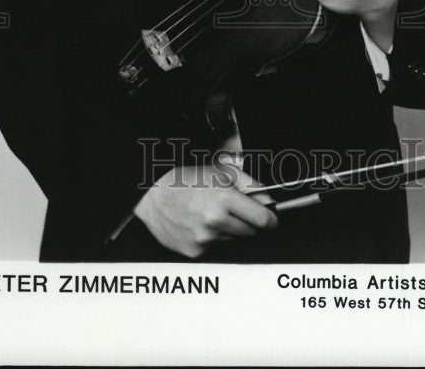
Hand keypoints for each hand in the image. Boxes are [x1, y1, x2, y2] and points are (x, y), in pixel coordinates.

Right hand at [133, 164, 277, 258]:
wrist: (153, 195)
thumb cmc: (187, 180)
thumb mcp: (221, 172)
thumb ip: (250, 185)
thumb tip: (268, 200)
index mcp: (224, 200)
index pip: (262, 219)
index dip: (270, 219)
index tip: (271, 219)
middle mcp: (215, 223)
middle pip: (250, 232)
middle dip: (247, 222)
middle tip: (233, 210)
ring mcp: (204, 240)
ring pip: (232, 240)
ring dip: (228, 230)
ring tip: (210, 213)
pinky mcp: (195, 252)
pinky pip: (215, 248)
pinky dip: (212, 238)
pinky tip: (199, 224)